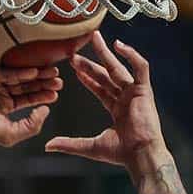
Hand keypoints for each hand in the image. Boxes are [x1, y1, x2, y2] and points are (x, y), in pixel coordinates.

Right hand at [0, 62, 61, 149]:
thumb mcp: (11, 134)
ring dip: (36, 74)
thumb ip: (31, 126)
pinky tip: (33, 72)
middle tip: (58, 80)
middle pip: (27, 83)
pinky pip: (5, 68)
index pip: (29, 97)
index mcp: (7, 103)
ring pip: (19, 74)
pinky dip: (20, 70)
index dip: (42, 95)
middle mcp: (2, 90)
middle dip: (43, 82)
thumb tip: (45, 111)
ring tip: (52, 74)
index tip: (56, 93)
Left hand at [45, 33, 166, 171]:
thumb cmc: (121, 153)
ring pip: (119, 67)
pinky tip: (118, 45)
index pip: (100, 88)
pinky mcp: (144, 90)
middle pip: (106, 75)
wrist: (140, 156)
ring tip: (95, 37)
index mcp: (117, 109)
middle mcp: (126, 98)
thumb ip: (69, 144)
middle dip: (90, 63)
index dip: (87, 78)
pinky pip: (140, 67)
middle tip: (74, 53)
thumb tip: (48, 146)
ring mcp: (135, 93)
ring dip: (106, 52)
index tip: (74, 69)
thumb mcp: (90, 146)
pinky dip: (132, 55)